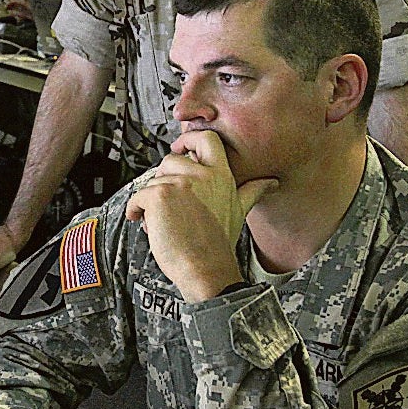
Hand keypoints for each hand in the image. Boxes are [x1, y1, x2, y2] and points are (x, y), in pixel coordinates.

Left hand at [126, 130, 276, 301]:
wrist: (205, 269)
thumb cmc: (218, 244)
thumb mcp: (239, 211)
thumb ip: (252, 191)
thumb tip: (271, 183)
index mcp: (221, 176)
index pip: (206, 139)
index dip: (189, 140)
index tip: (180, 150)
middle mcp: (201, 175)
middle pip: (171, 160)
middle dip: (164, 180)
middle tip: (171, 205)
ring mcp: (179, 183)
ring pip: (153, 180)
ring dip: (151, 200)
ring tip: (164, 221)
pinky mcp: (160, 195)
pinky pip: (138, 195)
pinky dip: (136, 210)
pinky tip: (146, 222)